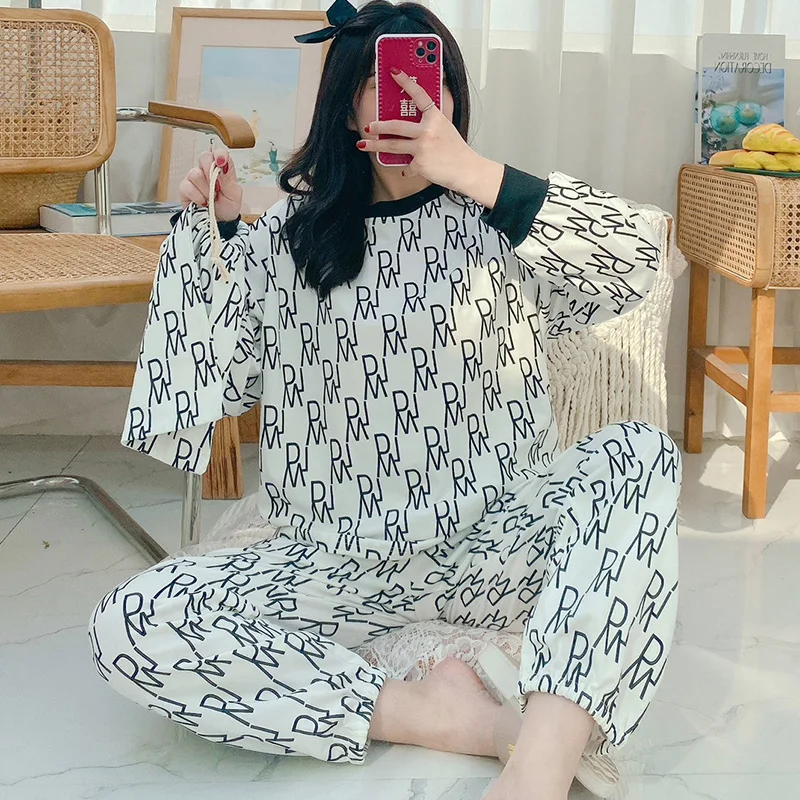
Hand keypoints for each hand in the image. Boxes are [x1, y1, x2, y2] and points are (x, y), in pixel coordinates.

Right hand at [178, 149, 242, 221]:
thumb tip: (224, 164)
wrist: (220, 224)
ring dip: (205, 189)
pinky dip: (196, 197)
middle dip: (210, 171)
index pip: (219, 153)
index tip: (221, 162)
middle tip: (216, 186)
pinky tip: (203, 203)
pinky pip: (186, 187)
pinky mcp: (185, 189)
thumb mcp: (235, 195)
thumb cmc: (228, 207)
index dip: (219, 154)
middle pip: (204, 157)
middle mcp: (206, 171)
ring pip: (194, 173)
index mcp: (221, 169)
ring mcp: (194, 179)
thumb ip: (229, 179)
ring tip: (211, 199)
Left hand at [358, 69, 504, 208]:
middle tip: (369, 126)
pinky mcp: (420, 164)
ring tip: (364, 145)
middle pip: (396, 126)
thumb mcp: (446, 128)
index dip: (406, 82)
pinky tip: (408, 170)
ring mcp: (422, 148)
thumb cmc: (456, 150)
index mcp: (436, 117)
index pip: (419, 95)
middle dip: (379, 126)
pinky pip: (406, 166)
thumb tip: (414, 119)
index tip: (393, 72)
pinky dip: (407, 169)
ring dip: (376, 146)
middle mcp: (428, 130)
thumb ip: (431, 121)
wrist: (466, 170)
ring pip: (393, 146)